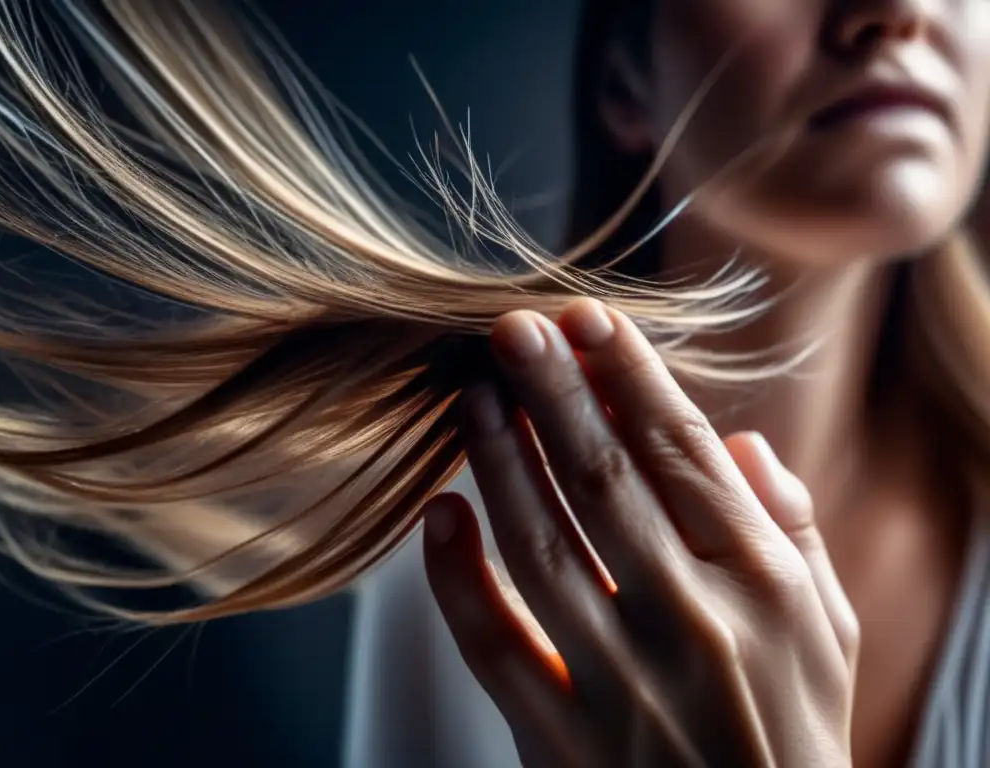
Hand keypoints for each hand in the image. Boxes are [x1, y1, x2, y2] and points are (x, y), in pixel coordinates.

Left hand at [421, 299, 858, 766]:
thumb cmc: (792, 735)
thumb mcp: (829, 633)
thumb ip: (791, 531)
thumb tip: (744, 443)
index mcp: (763, 584)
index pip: (684, 452)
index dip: (630, 376)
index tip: (587, 319)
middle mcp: (693, 623)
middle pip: (603, 480)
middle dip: (552, 392)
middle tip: (510, 328)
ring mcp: (621, 684)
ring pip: (539, 547)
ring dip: (499, 462)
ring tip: (471, 398)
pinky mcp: (559, 742)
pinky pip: (493, 644)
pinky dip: (457, 577)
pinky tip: (440, 514)